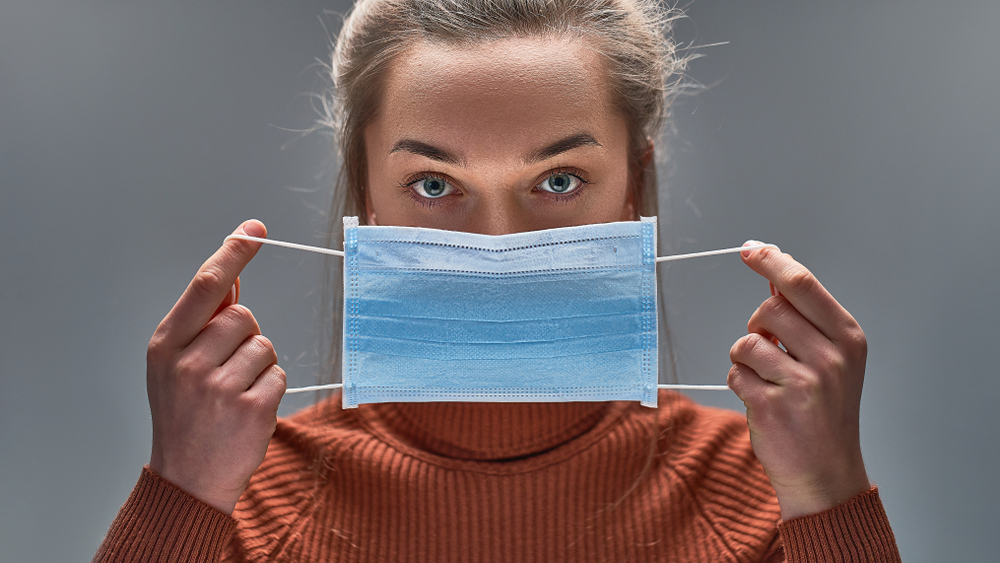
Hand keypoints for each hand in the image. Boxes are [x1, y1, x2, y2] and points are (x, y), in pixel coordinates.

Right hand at [147, 220, 285, 514]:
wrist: (186, 480)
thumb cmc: (184, 416)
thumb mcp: (176, 366)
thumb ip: (203, 323)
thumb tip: (232, 277)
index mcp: (165, 345)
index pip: (206, 285)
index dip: (233, 253)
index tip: (254, 230)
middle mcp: (188, 362)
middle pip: (244, 316)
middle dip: (244, 338)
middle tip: (225, 372)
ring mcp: (218, 386)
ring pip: (264, 345)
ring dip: (258, 367)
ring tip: (233, 395)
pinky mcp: (250, 407)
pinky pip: (279, 374)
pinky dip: (270, 390)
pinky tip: (247, 412)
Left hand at [728, 243, 869, 519]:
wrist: (826, 472)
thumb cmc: (824, 411)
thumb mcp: (829, 357)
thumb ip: (804, 315)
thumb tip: (773, 269)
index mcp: (848, 338)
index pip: (802, 284)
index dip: (771, 261)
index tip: (750, 249)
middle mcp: (832, 357)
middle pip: (770, 308)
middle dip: (758, 323)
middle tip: (770, 347)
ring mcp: (803, 383)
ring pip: (747, 342)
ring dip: (746, 358)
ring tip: (767, 380)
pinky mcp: (773, 405)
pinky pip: (735, 374)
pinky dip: (740, 383)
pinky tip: (762, 401)